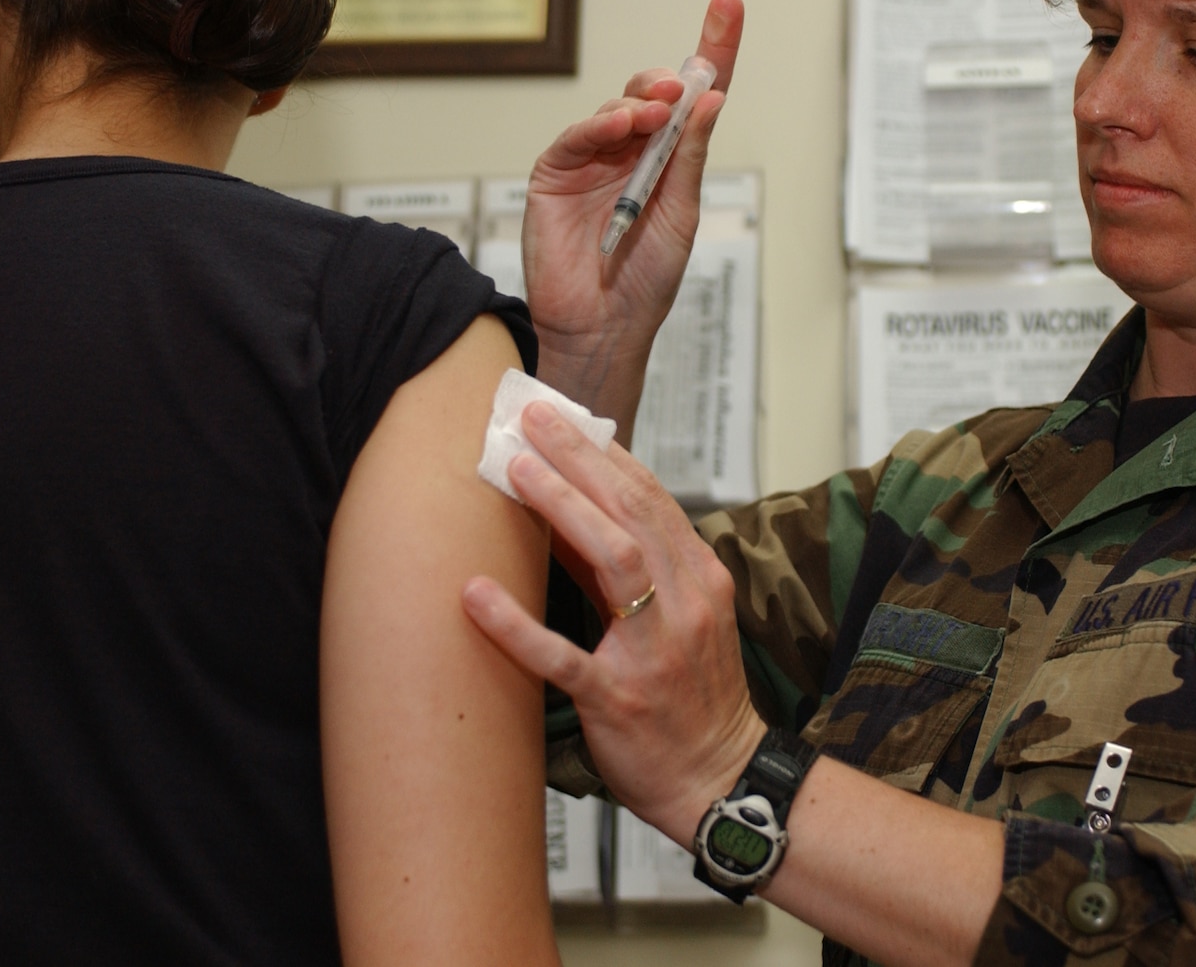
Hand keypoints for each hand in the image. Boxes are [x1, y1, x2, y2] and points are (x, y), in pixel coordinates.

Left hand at [461, 402, 766, 843]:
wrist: (719, 778)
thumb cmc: (696, 697)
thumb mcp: (685, 619)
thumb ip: (639, 568)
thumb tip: (572, 513)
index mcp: (702, 581)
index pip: (653, 499)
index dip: (607, 454)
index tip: (565, 418)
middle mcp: (685, 606)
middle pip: (632, 513)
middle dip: (579, 460)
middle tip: (531, 420)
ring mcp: (653, 652)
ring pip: (613, 560)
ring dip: (562, 508)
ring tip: (515, 470)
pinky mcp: (617, 700)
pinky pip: (562, 657)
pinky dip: (516, 624)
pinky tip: (476, 594)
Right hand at [522, 0, 743, 432]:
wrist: (603, 325)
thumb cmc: (645, 279)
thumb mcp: (681, 212)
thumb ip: (690, 155)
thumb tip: (713, 99)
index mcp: (668, 159)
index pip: (694, 96)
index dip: (712, 48)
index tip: (728, 4)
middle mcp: (630, 151)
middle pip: (651, 93)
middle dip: (667, 80)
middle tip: (679, 87)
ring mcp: (591, 159)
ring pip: (616, 107)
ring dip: (639, 102)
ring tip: (656, 111)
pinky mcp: (555, 173)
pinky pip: (577, 136)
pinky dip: (600, 125)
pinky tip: (621, 126)